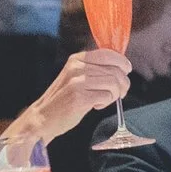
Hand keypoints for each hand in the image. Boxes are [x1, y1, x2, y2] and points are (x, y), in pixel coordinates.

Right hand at [12, 48, 132, 138]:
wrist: (44, 117)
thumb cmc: (65, 98)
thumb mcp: (77, 76)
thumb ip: (95, 69)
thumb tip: (122, 67)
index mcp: (77, 59)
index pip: (108, 54)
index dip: (122, 63)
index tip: (126, 71)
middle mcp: (77, 67)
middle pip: (115, 71)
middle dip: (122, 84)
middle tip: (118, 94)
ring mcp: (77, 82)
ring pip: (113, 83)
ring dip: (114, 95)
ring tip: (104, 100)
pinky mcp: (79, 97)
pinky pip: (106, 96)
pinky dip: (106, 103)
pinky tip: (95, 105)